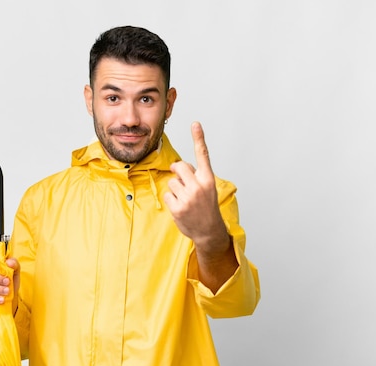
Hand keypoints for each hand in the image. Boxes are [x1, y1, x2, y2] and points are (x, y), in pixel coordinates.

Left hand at [163, 121, 227, 246]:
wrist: (209, 231)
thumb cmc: (206, 207)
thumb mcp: (207, 189)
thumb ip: (195, 176)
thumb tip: (177, 167)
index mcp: (208, 179)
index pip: (203, 155)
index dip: (199, 138)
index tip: (195, 124)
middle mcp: (199, 186)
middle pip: (179, 166)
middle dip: (177, 171)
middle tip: (183, 182)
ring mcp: (188, 197)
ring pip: (171, 181)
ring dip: (175, 188)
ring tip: (185, 200)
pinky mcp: (178, 207)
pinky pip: (167, 194)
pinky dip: (171, 200)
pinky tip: (180, 207)